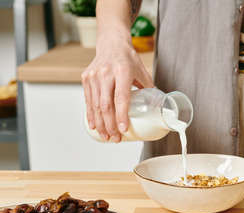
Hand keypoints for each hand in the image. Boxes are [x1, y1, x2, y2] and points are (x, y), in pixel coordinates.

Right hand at [82, 27, 152, 141]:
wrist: (111, 43)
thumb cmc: (128, 59)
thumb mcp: (142, 72)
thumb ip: (149, 89)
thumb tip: (157, 108)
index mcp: (122, 71)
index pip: (121, 97)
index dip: (121, 115)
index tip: (123, 129)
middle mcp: (106, 74)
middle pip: (106, 105)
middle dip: (110, 125)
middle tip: (116, 138)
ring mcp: (94, 76)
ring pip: (95, 105)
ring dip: (100, 124)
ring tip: (106, 137)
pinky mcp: (86, 78)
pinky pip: (88, 100)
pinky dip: (91, 115)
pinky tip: (95, 126)